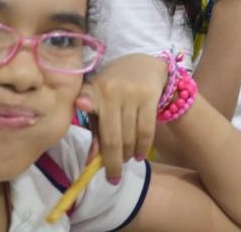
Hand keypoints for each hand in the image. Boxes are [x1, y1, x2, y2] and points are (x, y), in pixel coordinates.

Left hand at [76, 53, 168, 182]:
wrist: (143, 63)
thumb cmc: (115, 85)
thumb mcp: (100, 101)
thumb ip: (95, 128)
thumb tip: (91, 160)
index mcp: (95, 92)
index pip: (94, 126)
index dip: (94, 146)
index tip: (90, 167)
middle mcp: (112, 92)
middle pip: (114, 138)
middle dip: (114, 162)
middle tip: (113, 177)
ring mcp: (133, 94)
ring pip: (130, 136)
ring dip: (128, 155)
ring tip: (126, 160)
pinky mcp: (150, 97)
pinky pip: (147, 130)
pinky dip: (143, 147)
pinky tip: (139, 155)